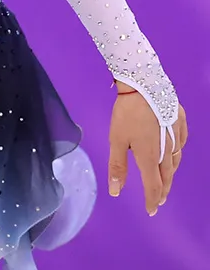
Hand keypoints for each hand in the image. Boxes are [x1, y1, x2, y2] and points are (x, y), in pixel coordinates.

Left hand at [107, 82, 188, 215]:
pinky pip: (180, 145)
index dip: (152, 200)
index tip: (150, 211)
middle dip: (162, 190)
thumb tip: (115, 192)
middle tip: (159, 200)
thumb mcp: (116, 140)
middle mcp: (168, 150)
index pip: (154, 186)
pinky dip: (175, 154)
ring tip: (164, 180)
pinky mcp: (181, 124)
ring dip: (170, 174)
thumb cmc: (127, 113)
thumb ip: (117, 166)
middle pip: (167, 176)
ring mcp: (177, 136)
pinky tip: (173, 153)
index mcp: (151, 157)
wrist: (145, 85)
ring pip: (176, 161)